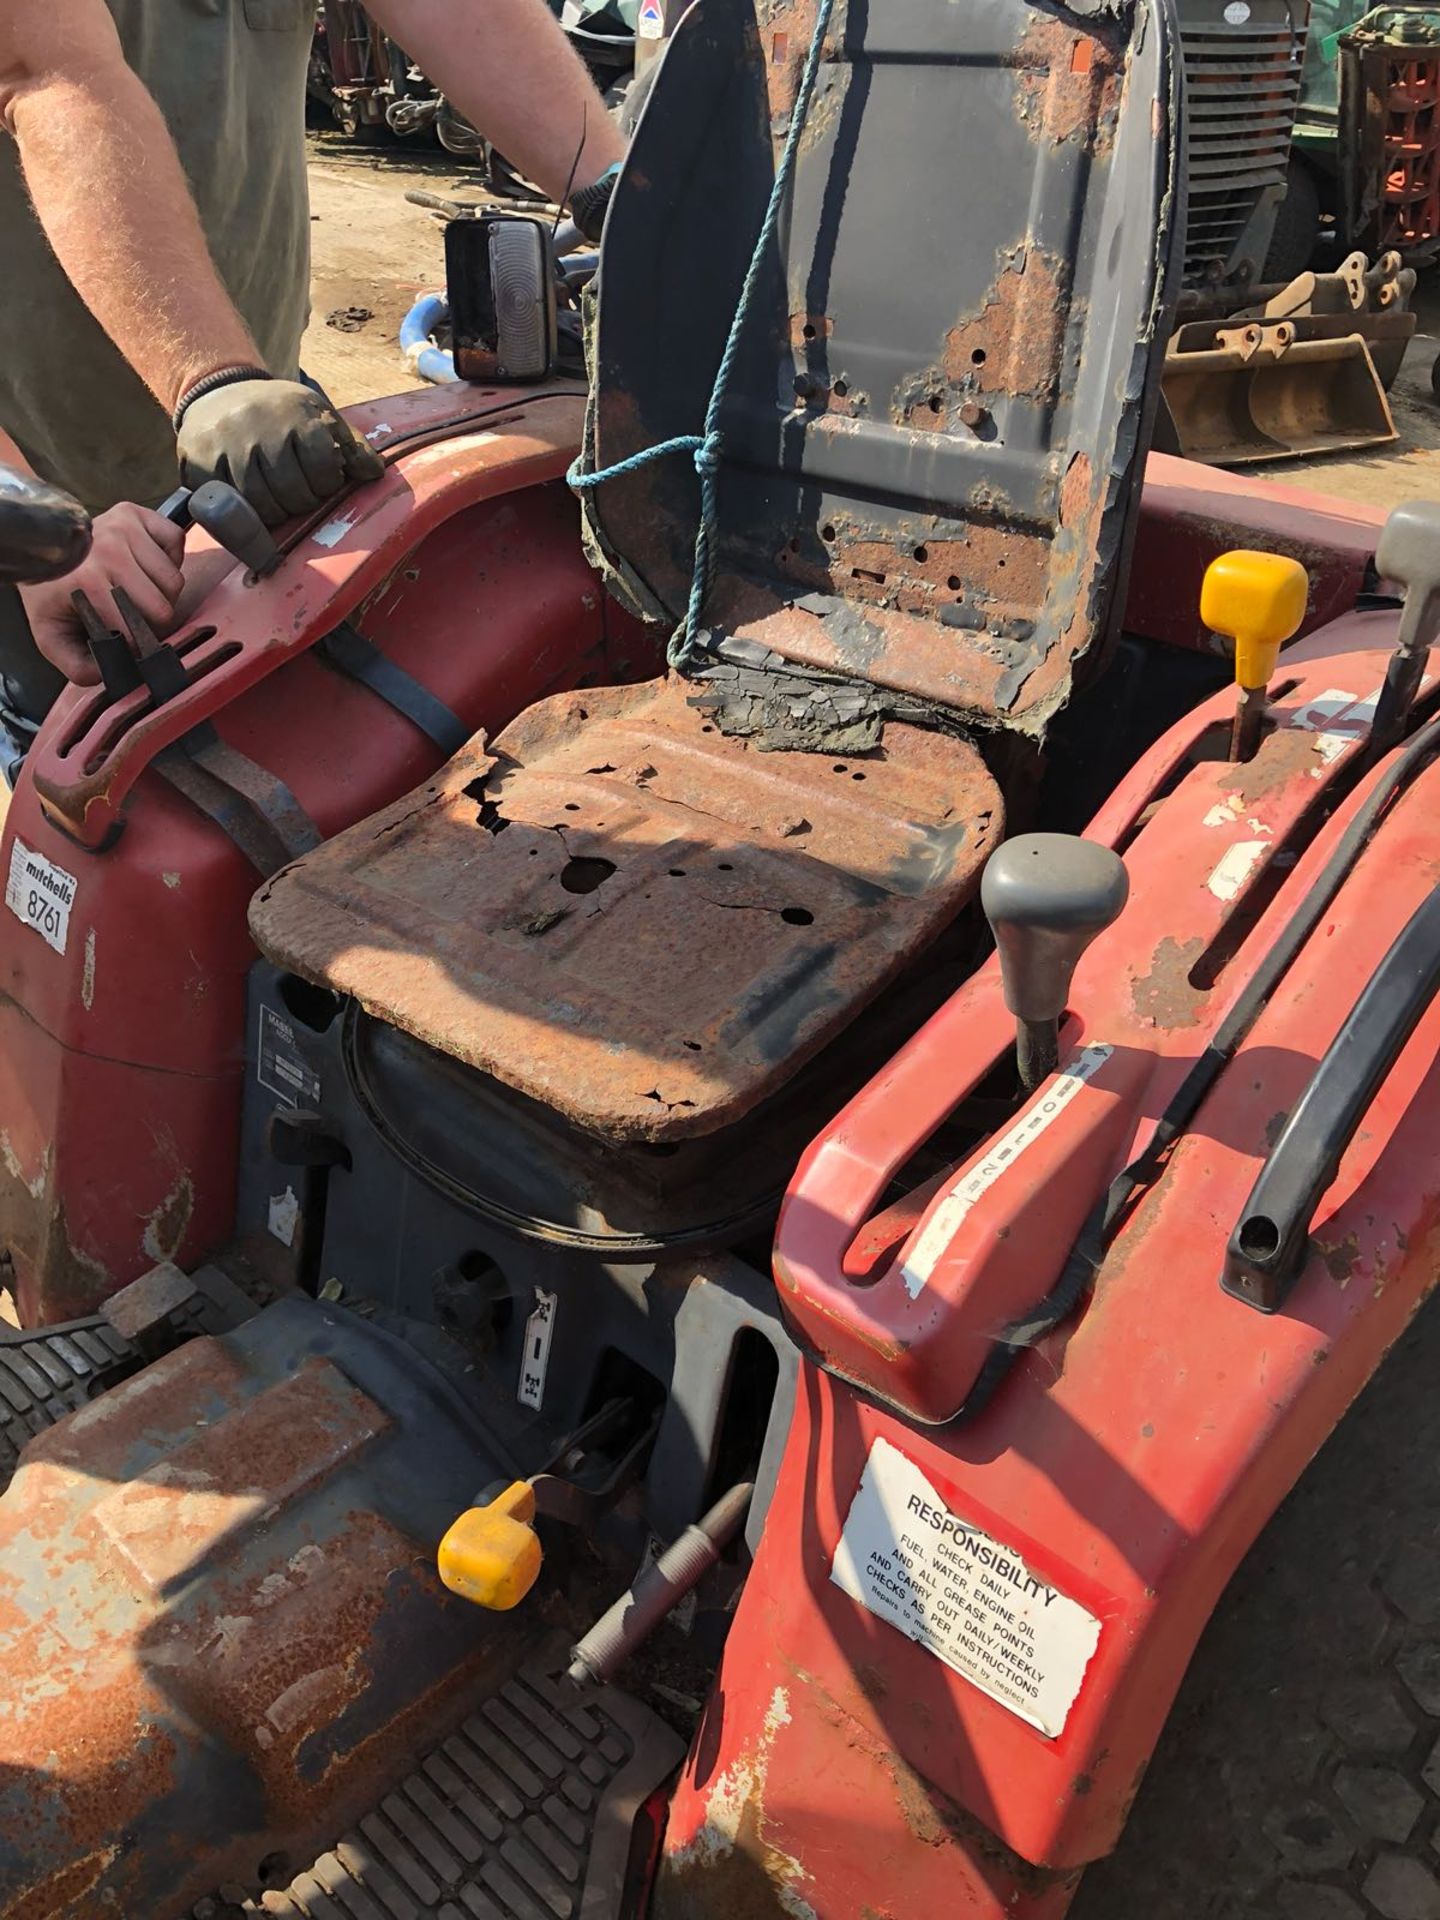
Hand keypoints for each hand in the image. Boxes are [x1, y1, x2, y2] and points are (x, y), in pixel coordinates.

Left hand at [17, 501, 184, 685]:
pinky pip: (177, 542)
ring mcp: (125, 528)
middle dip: (153, 619)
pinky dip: (171, 557)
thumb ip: (76, 666)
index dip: (136, 642)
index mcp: (88, 580)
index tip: (125, 638)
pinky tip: (148, 563)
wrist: (42, 546)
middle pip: (164, 606)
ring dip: (163, 591)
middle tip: (134, 614)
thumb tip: (110, 674)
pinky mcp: (139, 514)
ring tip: (138, 588)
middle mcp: (109, 549)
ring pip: (174, 580)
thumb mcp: (51, 635)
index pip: (138, 629)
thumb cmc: (52, 591)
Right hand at [176, 378, 383, 526]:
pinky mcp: (198, 462)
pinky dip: (243, 513)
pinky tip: (250, 501)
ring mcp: (225, 445)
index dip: (328, 484)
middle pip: (293, 494)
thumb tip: (375, 474)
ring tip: (278, 500)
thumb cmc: (278, 413)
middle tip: (299, 493)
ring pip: (261, 506)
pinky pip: (228, 506)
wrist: (217, 391)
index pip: (325, 470)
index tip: (321, 479)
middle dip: (303, 502)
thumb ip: (350, 446)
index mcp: (296, 413)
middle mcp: (258, 425)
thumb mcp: (317, 416)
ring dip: (275, 514)